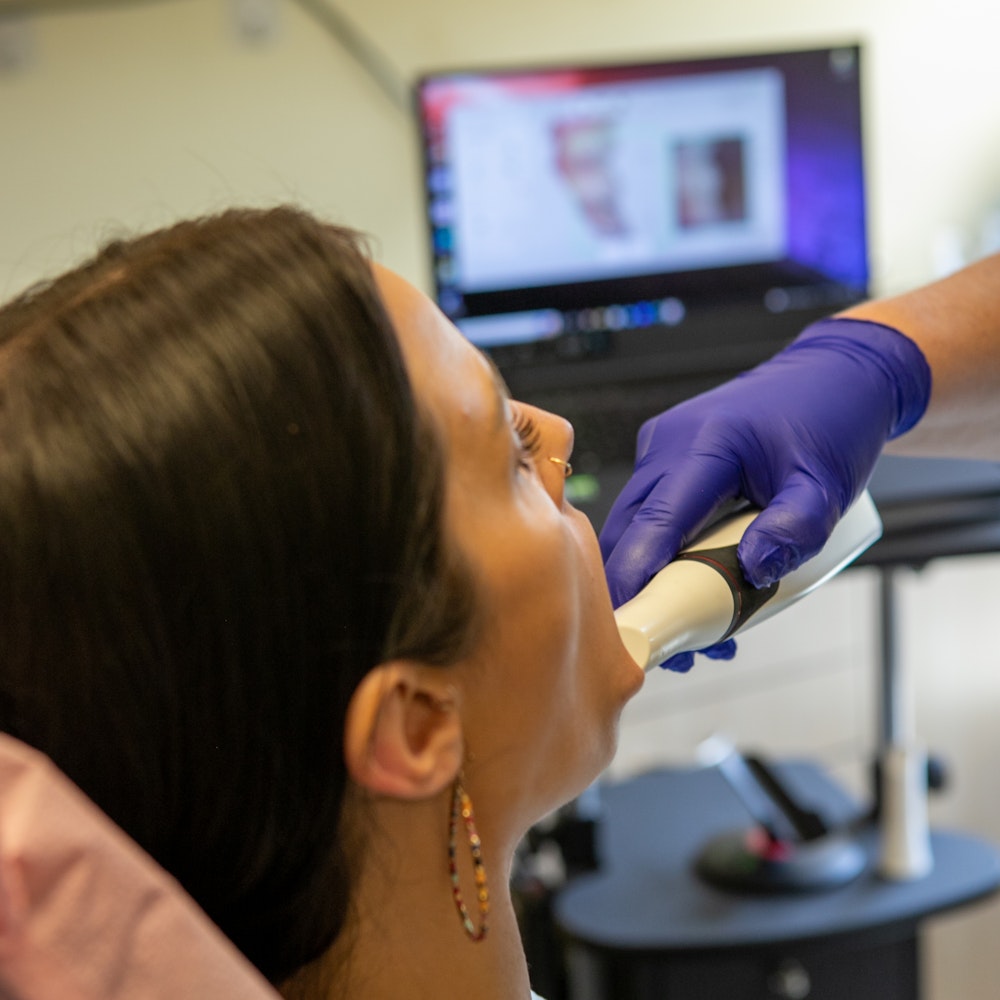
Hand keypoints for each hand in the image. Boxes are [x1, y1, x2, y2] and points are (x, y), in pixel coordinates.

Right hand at [601, 318, 930, 640]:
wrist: (833, 377)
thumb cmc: (832, 423)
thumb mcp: (828, 484)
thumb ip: (796, 529)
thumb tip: (752, 571)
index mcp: (704, 443)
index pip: (655, 521)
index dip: (635, 575)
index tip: (628, 624)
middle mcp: (667, 443)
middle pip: (630, 530)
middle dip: (640, 590)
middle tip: (669, 646)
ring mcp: (661, 449)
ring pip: (636, 526)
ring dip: (653, 576)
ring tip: (701, 629)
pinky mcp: (665, 460)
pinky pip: (652, 514)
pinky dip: (663, 554)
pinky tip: (697, 586)